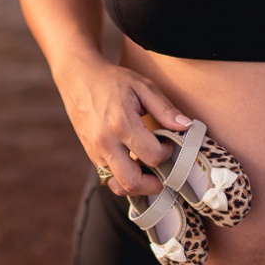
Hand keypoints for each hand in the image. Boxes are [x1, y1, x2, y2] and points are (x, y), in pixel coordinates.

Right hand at [55, 52, 192, 197]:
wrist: (78, 78)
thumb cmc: (112, 80)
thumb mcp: (142, 86)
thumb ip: (165, 108)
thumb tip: (187, 126)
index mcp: (121, 124)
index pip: (153, 156)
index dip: (167, 153)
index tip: (168, 142)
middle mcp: (106, 142)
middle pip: (132, 182)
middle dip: (154, 184)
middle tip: (164, 173)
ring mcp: (96, 152)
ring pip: (118, 186)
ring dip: (138, 185)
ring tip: (149, 171)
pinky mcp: (91, 155)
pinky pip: (110, 178)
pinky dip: (125, 177)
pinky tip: (135, 164)